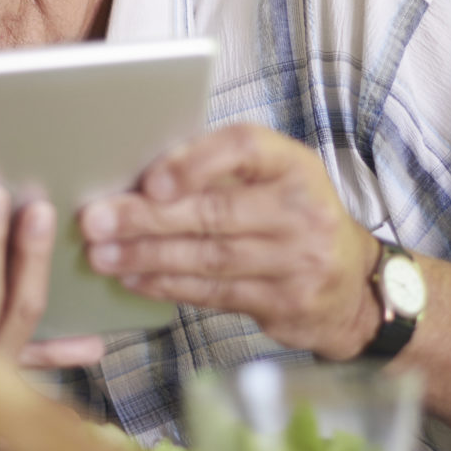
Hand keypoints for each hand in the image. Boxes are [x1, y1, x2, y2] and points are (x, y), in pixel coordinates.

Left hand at [78, 124, 380, 359]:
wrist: (355, 287)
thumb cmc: (294, 220)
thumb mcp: (276, 181)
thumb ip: (221, 173)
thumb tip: (136, 175)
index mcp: (295, 165)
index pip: (244, 148)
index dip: (195, 161)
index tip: (150, 180)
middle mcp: (302, 210)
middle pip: (214, 212)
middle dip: (146, 218)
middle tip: (95, 220)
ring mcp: (298, 261)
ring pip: (209, 258)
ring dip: (147, 257)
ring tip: (101, 255)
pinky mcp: (284, 302)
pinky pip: (213, 292)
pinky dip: (167, 286)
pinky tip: (133, 280)